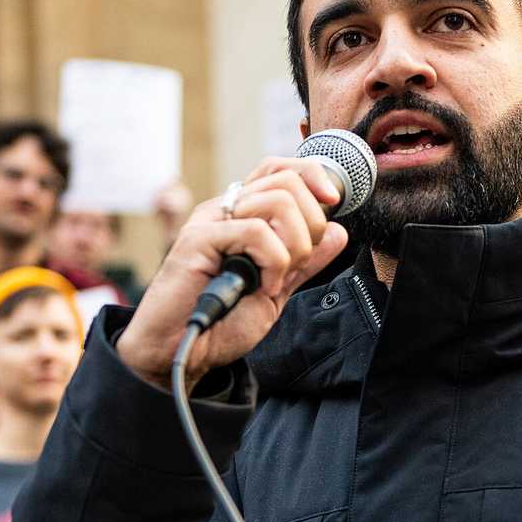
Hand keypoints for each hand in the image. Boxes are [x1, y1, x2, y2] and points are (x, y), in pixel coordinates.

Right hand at [117, 159, 349, 388]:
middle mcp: (226, 211)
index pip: (280, 170)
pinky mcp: (198, 238)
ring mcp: (211, 221)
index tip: (333, 203)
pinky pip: (256, 231)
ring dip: (294, 247)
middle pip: (287, 181)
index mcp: (243, 216)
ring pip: (278, 201)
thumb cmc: (220, 322)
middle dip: (311, 224)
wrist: (182, 351)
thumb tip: (339, 232)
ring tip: (276, 279)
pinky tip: (262, 287)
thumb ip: (306, 262)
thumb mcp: (277, 290)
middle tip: (297, 264)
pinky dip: (274, 263)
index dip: (313, 176)